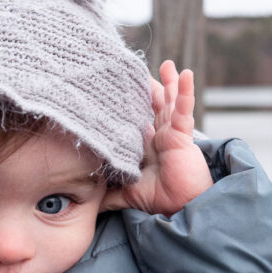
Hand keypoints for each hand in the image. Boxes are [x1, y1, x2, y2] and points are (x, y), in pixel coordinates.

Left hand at [102, 61, 212, 214]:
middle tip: (141, 71)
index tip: (119, 93)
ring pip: (170, 103)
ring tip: (168, 64)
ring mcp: (173, 134)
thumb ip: (109, 195)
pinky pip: (184, 109)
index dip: (132, 108)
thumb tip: (86, 202)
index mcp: (149, 147)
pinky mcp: (182, 135)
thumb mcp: (127, 194)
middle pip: (156, 106)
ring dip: (170, 83)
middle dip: (151, 88)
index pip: (139, 121)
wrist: (181, 207)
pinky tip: (185, 74)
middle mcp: (161, 138)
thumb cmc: (159, 200)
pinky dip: (185, 92)